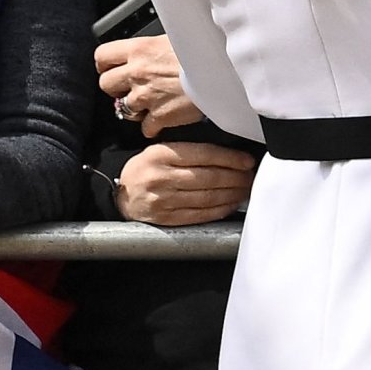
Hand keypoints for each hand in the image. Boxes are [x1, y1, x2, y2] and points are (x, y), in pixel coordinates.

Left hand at [96, 34, 203, 137]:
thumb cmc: (203, 49)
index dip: (105, 65)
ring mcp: (146, 96)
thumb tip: (150, 48)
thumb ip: (153, 46)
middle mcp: (137, 72)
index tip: (112, 68)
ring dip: (135, 108)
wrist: (221, 69)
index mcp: (139, 48)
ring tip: (149, 102)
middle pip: (106, 84)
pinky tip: (163, 119)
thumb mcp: (174, 35)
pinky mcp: (159, 117)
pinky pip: (146, 128)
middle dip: (116, 88)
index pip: (102, 56)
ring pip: (123, 109)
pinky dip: (153, 126)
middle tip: (129, 87)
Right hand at [115, 142, 255, 226]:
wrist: (120, 194)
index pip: (203, 154)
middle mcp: (162, 177)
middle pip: (208, 177)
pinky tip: (230, 204)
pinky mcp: (166, 218)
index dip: (229, 158)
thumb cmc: (144, 169)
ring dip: (231, 194)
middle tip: (250, 176)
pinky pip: (199, 214)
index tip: (246, 160)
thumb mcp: (160, 150)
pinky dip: (219, 210)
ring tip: (245, 189)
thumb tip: (225, 156)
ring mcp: (164, 200)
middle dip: (235, 177)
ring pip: (207, 197)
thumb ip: (188, 151)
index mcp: (161, 154)